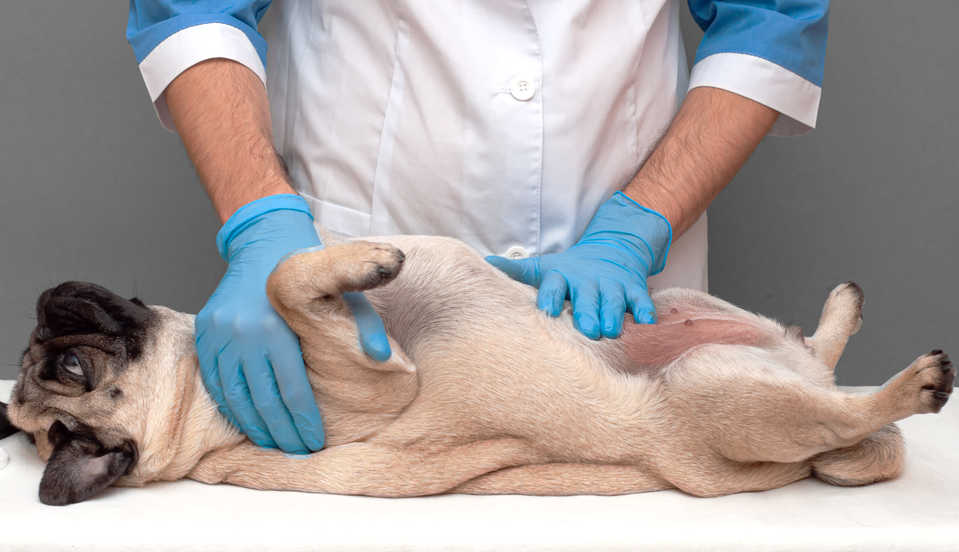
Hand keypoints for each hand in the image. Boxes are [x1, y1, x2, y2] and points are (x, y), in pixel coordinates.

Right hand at [195, 194, 390, 452]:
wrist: (265, 239)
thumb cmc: (310, 270)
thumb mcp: (344, 291)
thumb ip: (364, 323)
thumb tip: (382, 357)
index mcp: (276, 325)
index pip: (292, 390)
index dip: (304, 422)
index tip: (316, 444)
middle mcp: (243, 332)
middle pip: (263, 400)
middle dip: (282, 433)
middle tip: (298, 453)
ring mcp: (220, 333)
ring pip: (235, 396)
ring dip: (255, 427)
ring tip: (275, 445)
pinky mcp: (206, 333)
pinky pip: (216, 381)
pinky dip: (232, 406)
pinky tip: (249, 422)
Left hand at [486, 191, 670, 338]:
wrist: (613, 248)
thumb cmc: (570, 269)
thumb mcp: (544, 267)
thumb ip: (516, 271)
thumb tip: (482, 264)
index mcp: (563, 276)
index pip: (554, 285)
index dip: (551, 296)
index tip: (547, 309)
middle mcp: (588, 281)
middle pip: (587, 296)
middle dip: (587, 311)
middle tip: (586, 329)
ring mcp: (612, 285)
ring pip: (614, 300)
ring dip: (614, 314)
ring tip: (612, 330)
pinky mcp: (634, 288)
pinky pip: (641, 300)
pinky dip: (645, 310)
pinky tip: (647, 322)